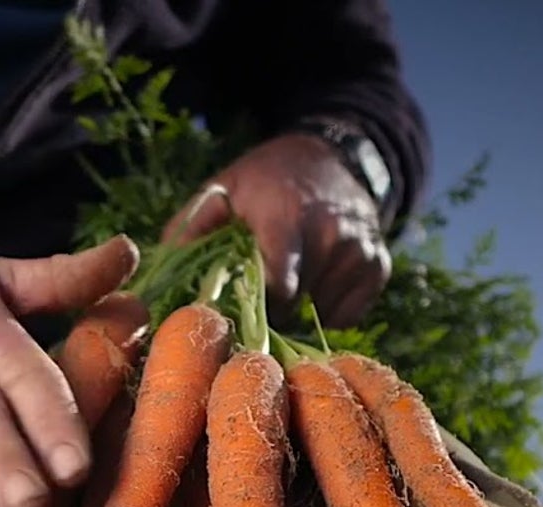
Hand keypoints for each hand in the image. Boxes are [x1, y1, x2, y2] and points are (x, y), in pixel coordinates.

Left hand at [163, 133, 390, 327]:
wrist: (329, 156)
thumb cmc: (264, 179)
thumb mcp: (222, 189)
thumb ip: (192, 228)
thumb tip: (164, 274)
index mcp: (288, 218)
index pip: (278, 288)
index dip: (254, 307)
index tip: (237, 307)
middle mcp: (332, 236)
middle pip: (296, 306)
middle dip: (270, 311)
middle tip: (252, 300)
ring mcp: (360, 252)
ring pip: (320, 312)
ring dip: (297, 310)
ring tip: (284, 283)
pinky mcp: (378, 266)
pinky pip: (346, 314)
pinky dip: (326, 309)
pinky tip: (311, 284)